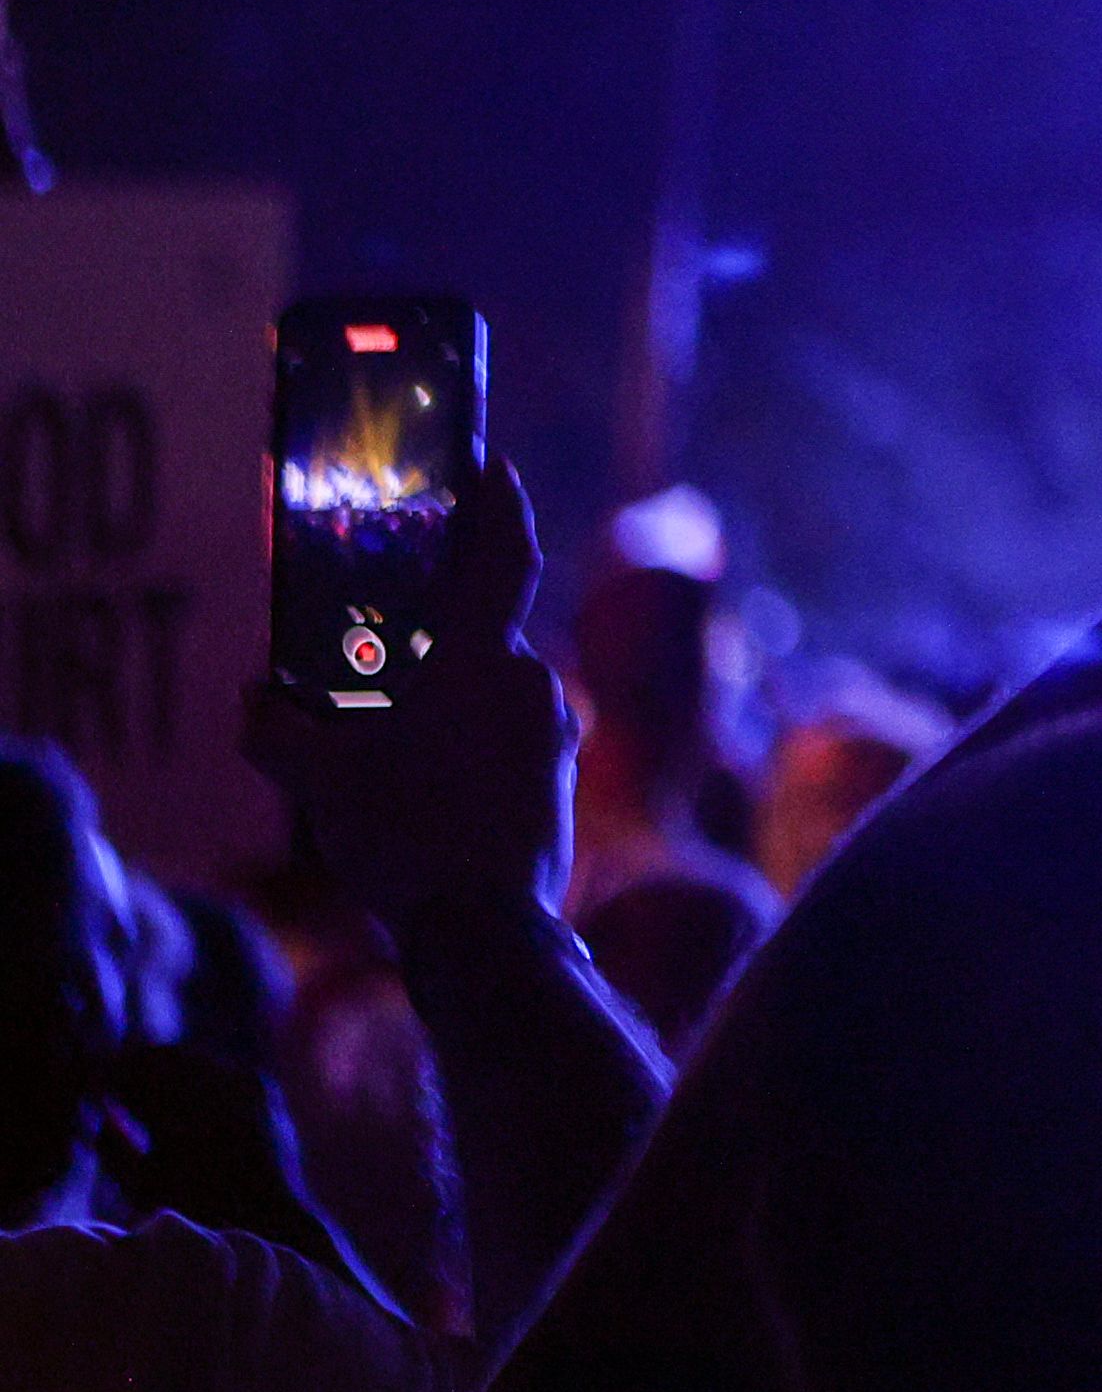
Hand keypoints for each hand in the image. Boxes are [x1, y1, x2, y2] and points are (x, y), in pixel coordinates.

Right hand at [246, 460, 570, 937]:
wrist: (486, 929)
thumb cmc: (408, 839)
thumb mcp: (315, 777)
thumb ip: (274, 725)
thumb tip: (256, 700)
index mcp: (486, 661)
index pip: (504, 553)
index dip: (496, 500)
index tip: (489, 462)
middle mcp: (534, 684)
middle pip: (485, 629)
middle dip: (436, 625)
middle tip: (387, 624)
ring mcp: (555, 732)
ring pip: (494, 686)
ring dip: (448, 688)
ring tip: (390, 713)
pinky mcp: (557, 776)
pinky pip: (509, 729)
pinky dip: (467, 730)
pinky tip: (421, 765)